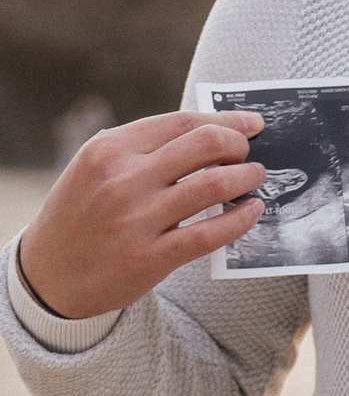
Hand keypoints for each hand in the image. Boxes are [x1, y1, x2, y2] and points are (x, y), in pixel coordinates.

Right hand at [16, 112, 269, 319]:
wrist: (47, 275)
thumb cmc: (82, 213)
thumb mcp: (97, 167)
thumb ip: (144, 147)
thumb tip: (211, 130)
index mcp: (108, 150)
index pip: (183, 122)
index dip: (227, 120)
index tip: (251, 124)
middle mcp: (122, 180)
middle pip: (205, 145)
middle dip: (239, 146)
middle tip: (249, 155)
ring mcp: (136, 220)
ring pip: (214, 186)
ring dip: (246, 178)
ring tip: (254, 179)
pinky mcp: (149, 258)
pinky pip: (209, 234)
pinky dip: (241, 219)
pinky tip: (252, 211)